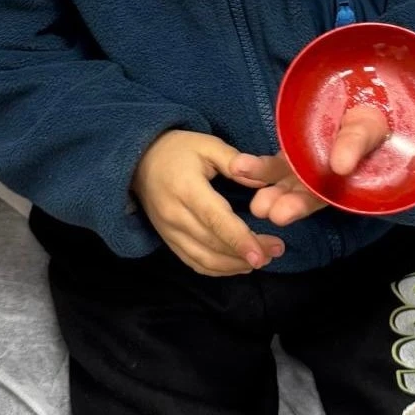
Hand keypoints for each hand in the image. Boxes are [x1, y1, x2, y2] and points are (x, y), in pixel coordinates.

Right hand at [133, 130, 284, 275]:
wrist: (138, 161)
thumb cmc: (176, 149)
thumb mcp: (207, 144)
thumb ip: (235, 162)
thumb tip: (263, 179)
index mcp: (187, 190)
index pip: (216, 221)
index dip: (239, 240)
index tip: (262, 254)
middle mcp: (176, 216)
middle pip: (214, 245)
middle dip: (246, 254)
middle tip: (276, 250)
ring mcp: (169, 232)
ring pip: (204, 260)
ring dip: (235, 266)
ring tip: (262, 259)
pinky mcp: (168, 241)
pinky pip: (194, 263)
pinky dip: (218, 270)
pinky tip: (239, 265)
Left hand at [233, 31, 414, 224]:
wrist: (391, 110)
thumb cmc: (403, 98)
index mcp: (374, 144)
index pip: (362, 144)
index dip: (351, 149)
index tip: (338, 162)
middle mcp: (349, 163)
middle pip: (325, 187)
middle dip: (300, 201)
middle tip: (277, 214)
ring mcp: (322, 165)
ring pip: (299, 186)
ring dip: (276, 195)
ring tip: (257, 207)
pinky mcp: (300, 158)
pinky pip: (278, 168)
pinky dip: (259, 170)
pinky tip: (238, 170)